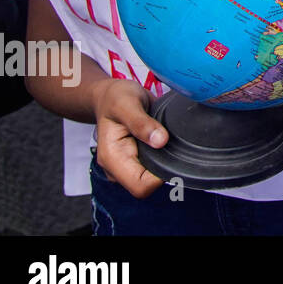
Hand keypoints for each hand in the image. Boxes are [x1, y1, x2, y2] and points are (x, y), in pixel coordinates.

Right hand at [91, 79, 166, 198]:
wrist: (110, 96)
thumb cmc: (115, 99)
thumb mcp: (127, 104)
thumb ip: (141, 123)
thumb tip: (161, 141)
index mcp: (112, 158)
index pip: (140, 186)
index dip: (159, 177)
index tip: (170, 153)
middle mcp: (117, 168)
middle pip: (147, 186)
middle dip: (164, 170)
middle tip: (172, 143)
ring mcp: (126, 166)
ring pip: (152, 178)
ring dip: (164, 164)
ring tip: (166, 139)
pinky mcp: (136, 161)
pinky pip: (154, 168)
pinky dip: (163, 159)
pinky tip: (164, 143)